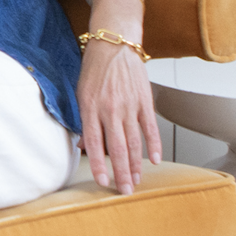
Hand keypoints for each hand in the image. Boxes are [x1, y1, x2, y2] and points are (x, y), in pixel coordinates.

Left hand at [76, 37, 161, 194]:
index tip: (103, 182)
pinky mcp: (144, 100)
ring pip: (134, 142)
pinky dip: (153, 145)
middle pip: (117, 148)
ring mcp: (129, 105)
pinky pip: (150, 128)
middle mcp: (110, 109)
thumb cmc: (95, 69)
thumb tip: (84, 146)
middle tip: (124, 191)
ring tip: (136, 181)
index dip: (98, 166)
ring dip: (136, 164)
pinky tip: (154, 160)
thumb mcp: (81, 93)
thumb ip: (84, 121)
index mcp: (91, 108)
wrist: (115, 44)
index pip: (95, 144)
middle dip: (121, 173)